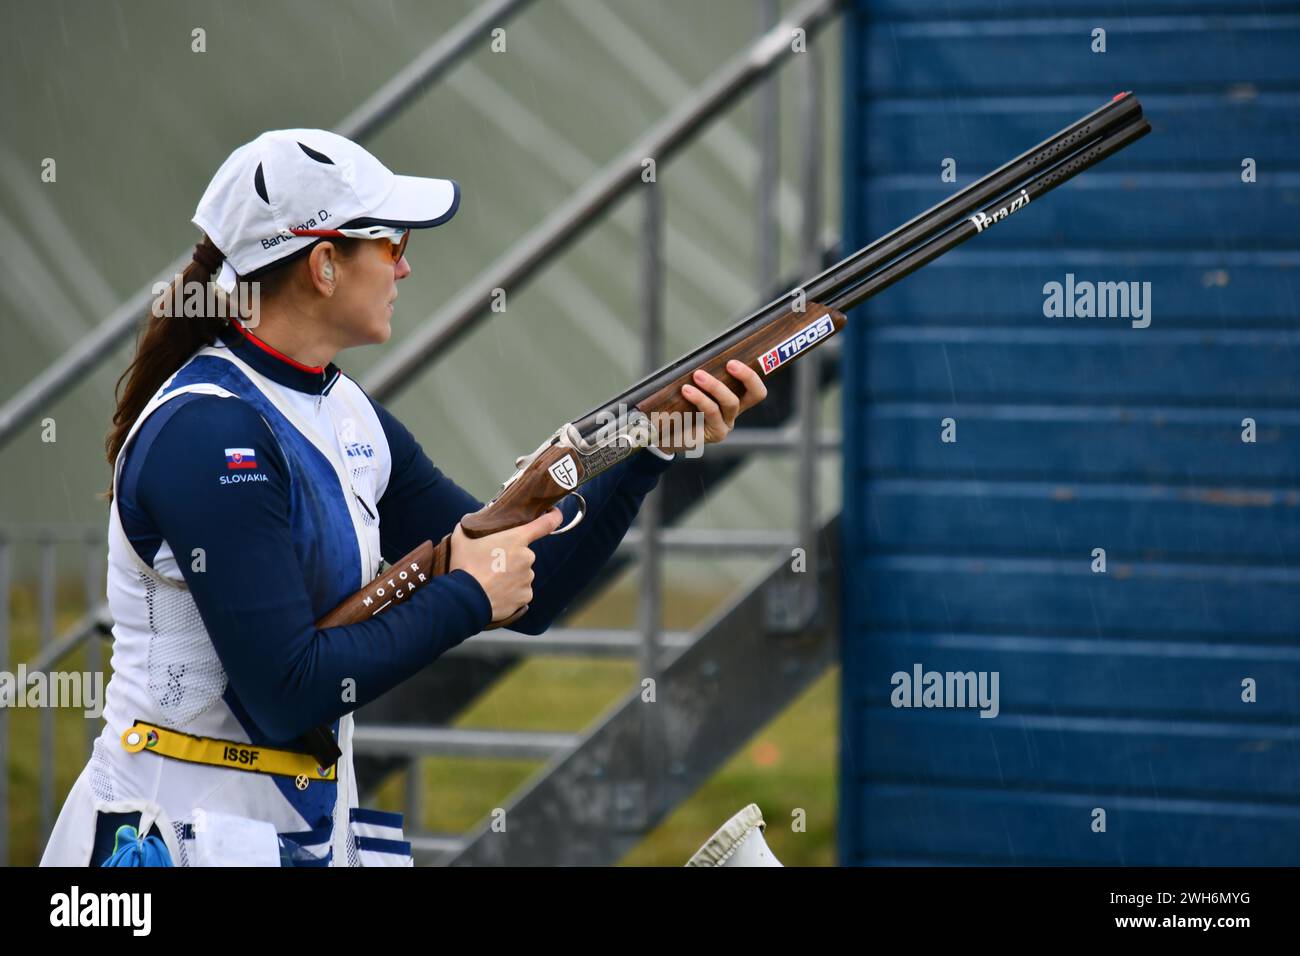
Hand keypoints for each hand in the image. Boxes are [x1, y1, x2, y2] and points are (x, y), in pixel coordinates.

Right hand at [448, 509, 562, 621]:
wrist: (466, 599)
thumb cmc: (464, 566)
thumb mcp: (461, 539)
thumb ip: (468, 528)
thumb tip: (467, 525)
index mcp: (516, 539)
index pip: (544, 524)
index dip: (553, 516)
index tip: (555, 513)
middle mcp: (527, 557)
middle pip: (524, 554)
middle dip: (511, 558)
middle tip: (492, 565)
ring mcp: (528, 578)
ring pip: (522, 574)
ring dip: (511, 576)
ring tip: (491, 581)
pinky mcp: (526, 596)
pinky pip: (522, 591)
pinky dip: (512, 592)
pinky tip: (497, 593)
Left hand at [656, 359, 768, 453]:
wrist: (662, 435)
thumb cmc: (677, 407)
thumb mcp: (691, 388)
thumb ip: (700, 376)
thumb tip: (698, 355)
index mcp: (733, 398)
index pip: (755, 386)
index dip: (752, 374)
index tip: (734, 361)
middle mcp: (733, 412)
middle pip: (756, 394)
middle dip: (747, 376)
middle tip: (730, 363)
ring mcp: (726, 424)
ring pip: (731, 402)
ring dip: (715, 385)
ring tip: (697, 375)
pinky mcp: (715, 434)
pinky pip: (712, 412)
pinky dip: (700, 399)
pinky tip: (686, 391)